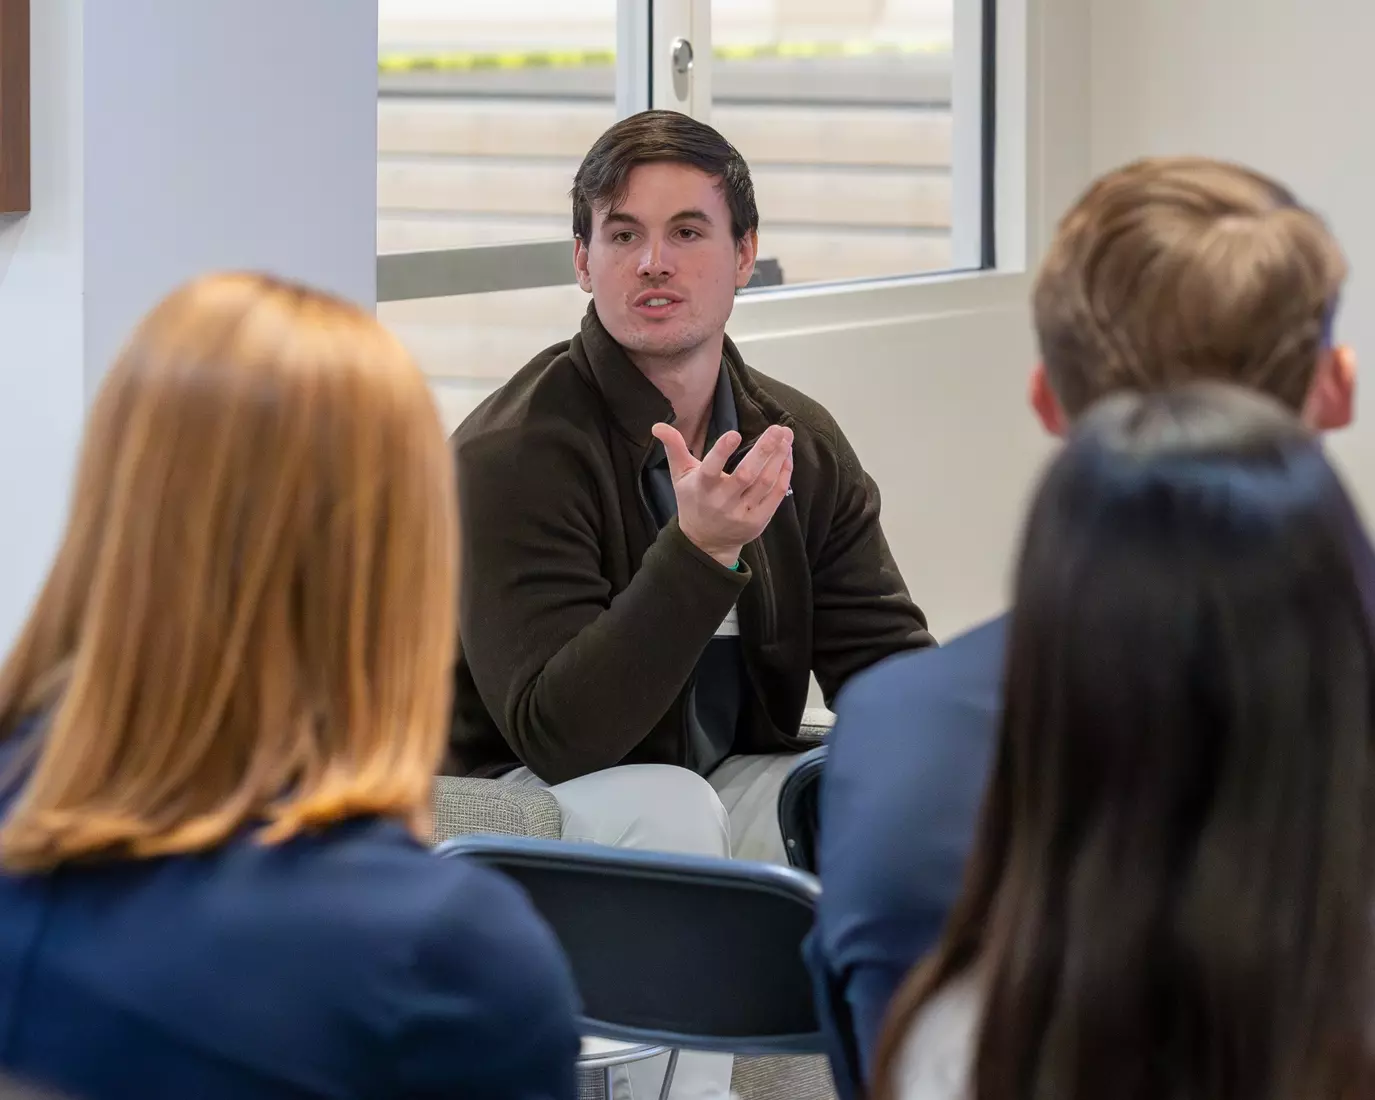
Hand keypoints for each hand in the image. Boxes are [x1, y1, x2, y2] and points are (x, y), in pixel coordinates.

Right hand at [650, 422, 793, 566]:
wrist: (705, 543)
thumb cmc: (693, 501)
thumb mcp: (680, 476)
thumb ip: (674, 448)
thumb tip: (658, 426)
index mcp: (702, 488)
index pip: (711, 469)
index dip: (722, 451)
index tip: (734, 434)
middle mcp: (722, 501)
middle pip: (746, 474)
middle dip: (764, 450)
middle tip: (778, 429)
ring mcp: (741, 513)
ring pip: (764, 483)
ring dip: (778, 459)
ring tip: (787, 437)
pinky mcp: (757, 521)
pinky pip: (775, 496)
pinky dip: (783, 475)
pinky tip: (787, 457)